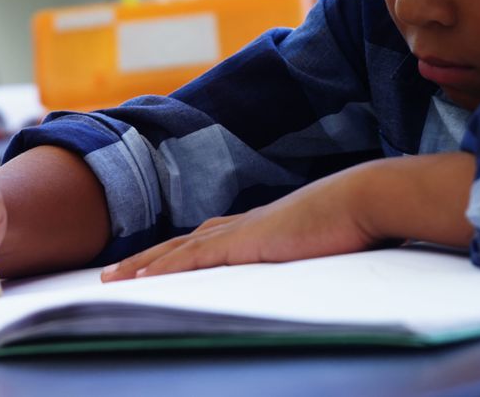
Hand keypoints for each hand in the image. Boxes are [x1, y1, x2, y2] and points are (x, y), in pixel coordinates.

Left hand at [99, 152, 475, 281]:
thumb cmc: (355, 219)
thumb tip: (310, 257)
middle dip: (147, 259)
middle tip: (114, 273)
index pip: (207, 239)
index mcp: (260, 224)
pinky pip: (194, 259)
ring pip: (178, 250)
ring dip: (144, 264)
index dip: (177, 253)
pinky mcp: (245, 244)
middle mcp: (243, 224)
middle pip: (182, 243)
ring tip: (113, 278)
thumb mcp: (323, 239)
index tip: (155, 263)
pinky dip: (166, 268)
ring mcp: (242, 232)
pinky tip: (142, 280)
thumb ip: (307, 248)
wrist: (365, 199)